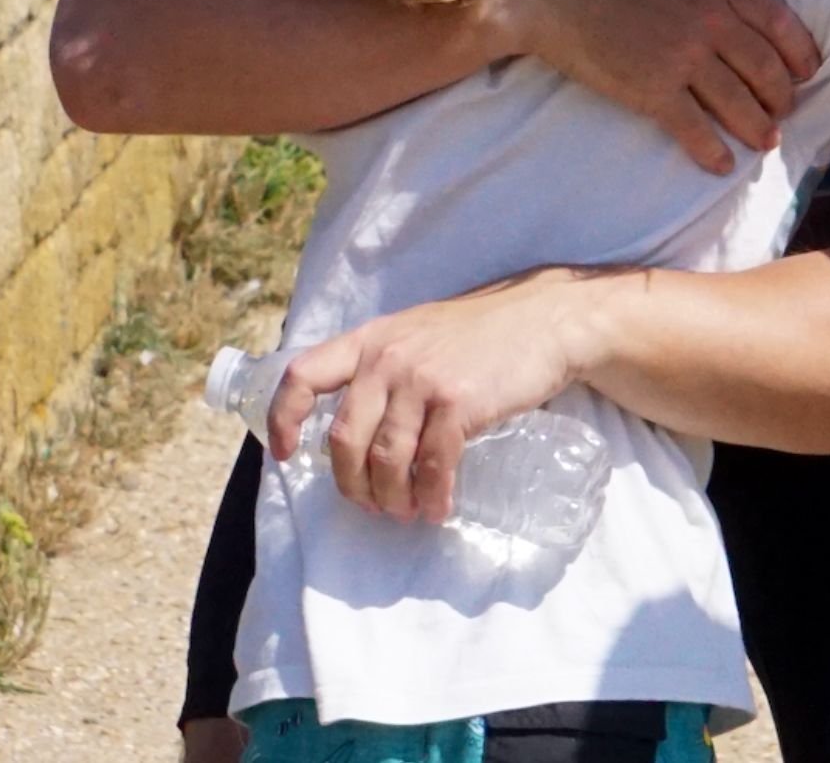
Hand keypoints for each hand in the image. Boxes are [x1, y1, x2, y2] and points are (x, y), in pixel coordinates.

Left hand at [267, 271, 596, 523]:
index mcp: (371, 338)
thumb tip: (362, 424)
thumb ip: (387, 365)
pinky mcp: (457, 402)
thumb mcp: (420, 332)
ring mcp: (421, 379)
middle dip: (352, 484)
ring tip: (407, 512)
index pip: (304, 375)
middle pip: (343, 439)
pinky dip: (431, 496)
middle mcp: (387, 357)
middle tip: (372, 504)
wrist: (544, 318)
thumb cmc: (483, 330)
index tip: (288, 455)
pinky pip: (431, 465)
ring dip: (391, 498)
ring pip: (385, 460)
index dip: (285, 419)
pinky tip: (438, 507)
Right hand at [513, 0, 819, 174]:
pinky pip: (695, 128)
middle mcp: (711, 20)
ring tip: (764, 141)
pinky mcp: (653, 91)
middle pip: (766, 70)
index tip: (806, 73)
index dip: (799, 54)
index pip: (780, 23)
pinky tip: (720, 164)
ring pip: (739, 103)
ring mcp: (684, 58)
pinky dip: (712, 150)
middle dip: (781, 97)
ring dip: (757, 128)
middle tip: (783, 112)